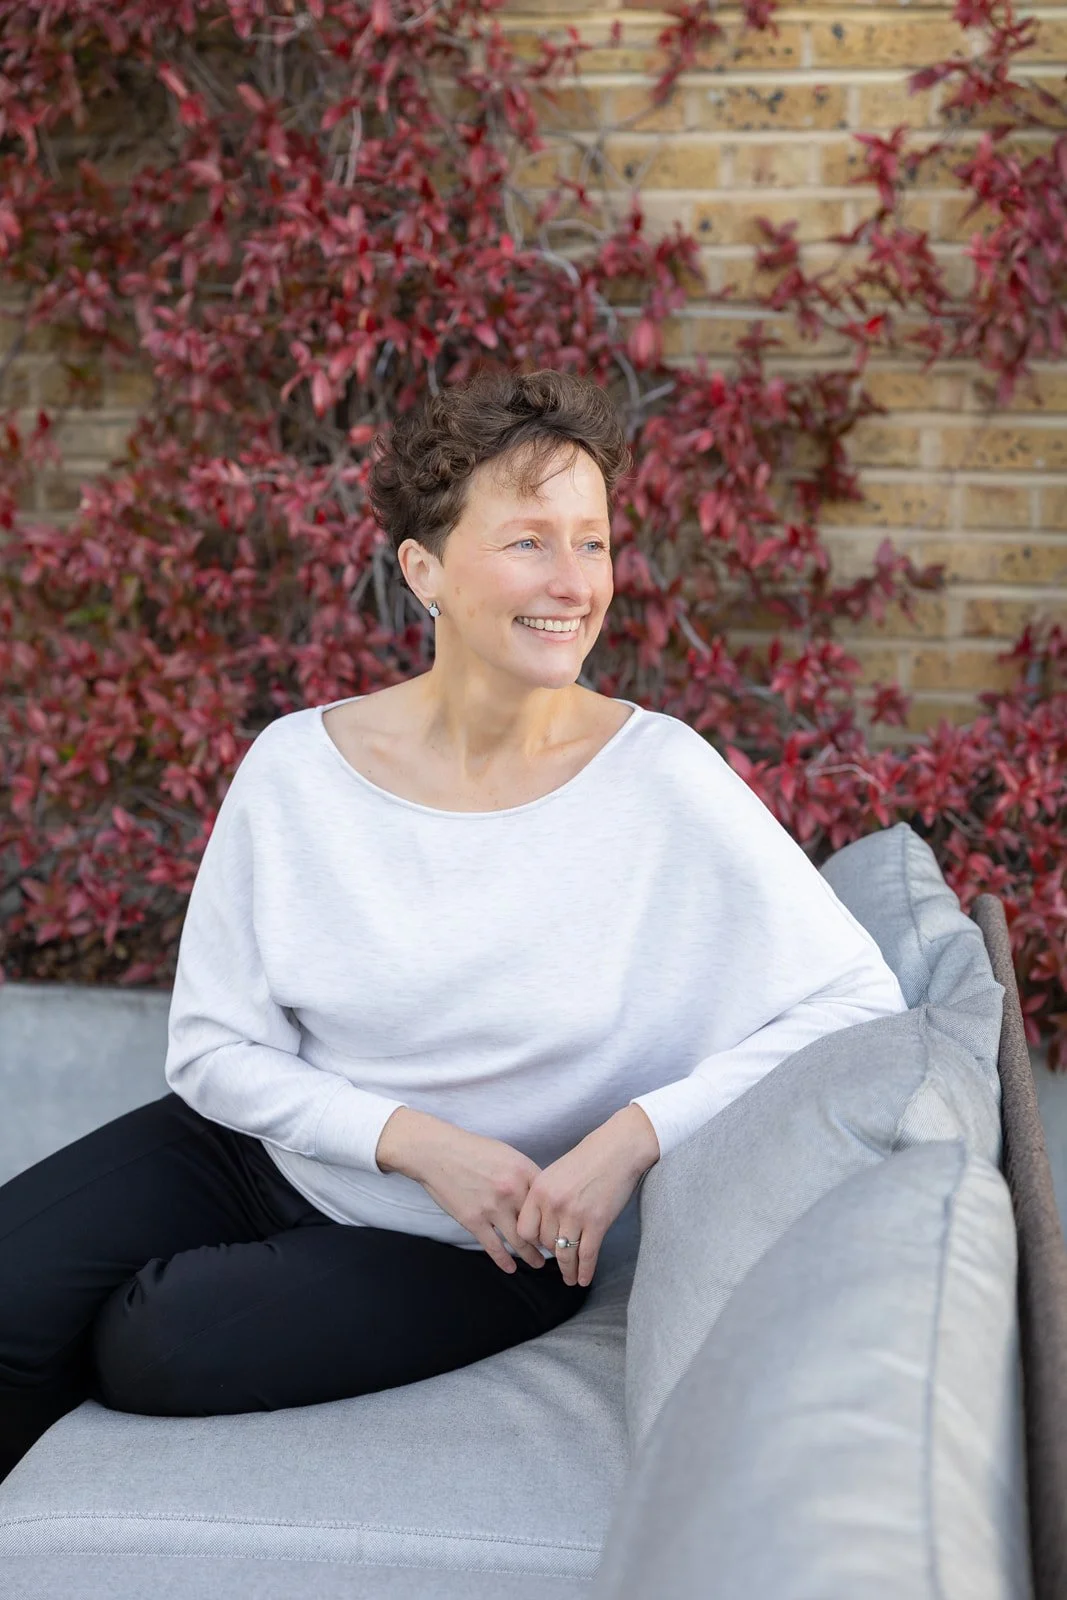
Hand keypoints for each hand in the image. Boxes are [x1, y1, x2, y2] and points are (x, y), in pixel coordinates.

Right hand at [385, 1112, 550, 1273]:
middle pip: (539, 1224)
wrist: (438, 1152)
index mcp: (523, 1172)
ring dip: (531, 1256)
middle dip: (549, 1242)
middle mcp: (512, 1191)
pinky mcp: (474, 1221)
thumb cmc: (473, 1150)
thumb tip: (539, 1194)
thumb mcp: (507, 1154)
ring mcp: (493, 1208)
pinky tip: (511, 1268)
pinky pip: (494, 1247)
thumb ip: (524, 1174)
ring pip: (520, 1241)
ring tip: (538, 1263)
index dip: (558, 1218)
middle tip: (557, 1251)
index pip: (549, 1202)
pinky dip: (504, 1261)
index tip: (563, 1228)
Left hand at [514, 1107, 659, 1287]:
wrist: (618, 1149)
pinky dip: (585, 1271)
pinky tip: (584, 1279)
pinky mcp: (597, 1223)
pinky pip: (587, 1255)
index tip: (539, 1246)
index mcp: (539, 1190)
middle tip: (559, 1259)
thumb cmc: (589, 1158)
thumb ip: (545, 1197)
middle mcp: (553, 1204)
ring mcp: (575, 1215)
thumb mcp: (556, 1173)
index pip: (525, 1229)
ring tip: (570, 1279)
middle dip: (552, 1253)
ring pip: (565, 1254)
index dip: (531, 1241)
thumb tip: (542, 1224)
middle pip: (545, 1243)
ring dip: (567, 1270)